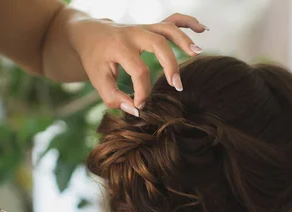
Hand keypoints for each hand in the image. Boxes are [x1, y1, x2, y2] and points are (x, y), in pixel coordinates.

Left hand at [69, 13, 207, 115]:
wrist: (89, 33)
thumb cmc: (95, 59)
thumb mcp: (98, 80)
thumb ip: (114, 98)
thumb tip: (135, 110)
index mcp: (119, 46)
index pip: (139, 70)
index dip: (143, 91)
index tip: (141, 105)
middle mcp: (133, 33)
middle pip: (158, 45)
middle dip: (170, 65)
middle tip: (177, 86)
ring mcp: (143, 27)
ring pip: (168, 28)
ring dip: (185, 40)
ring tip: (198, 54)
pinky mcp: (150, 27)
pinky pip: (172, 20)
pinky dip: (188, 22)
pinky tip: (202, 30)